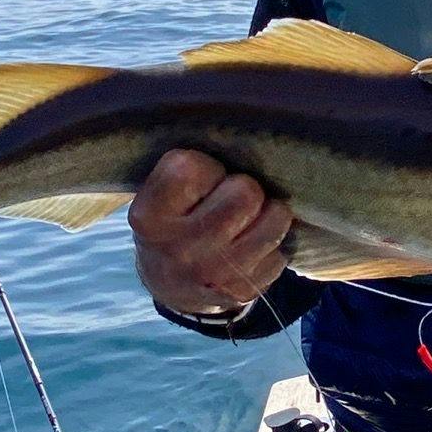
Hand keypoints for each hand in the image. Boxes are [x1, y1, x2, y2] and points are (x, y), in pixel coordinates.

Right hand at [129, 150, 291, 314]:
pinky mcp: (244, 292)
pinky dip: (272, 244)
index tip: (201, 179)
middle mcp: (179, 249)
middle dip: (243, 188)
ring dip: (269, 212)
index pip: (191, 168)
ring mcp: (214, 275)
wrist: (171, 285)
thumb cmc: (172, 221)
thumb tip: (243, 138)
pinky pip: (281, 250)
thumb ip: (184, 168)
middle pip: (244, 192)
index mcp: (149, 217)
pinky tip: (252, 246)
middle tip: (231, 197)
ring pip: (275, 217)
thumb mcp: (158, 195)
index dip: (206, 167)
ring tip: (250, 217)